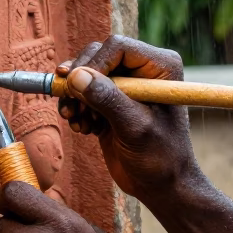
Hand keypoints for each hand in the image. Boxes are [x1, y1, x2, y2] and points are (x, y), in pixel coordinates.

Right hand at [57, 36, 196, 205]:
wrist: (161, 185)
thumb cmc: (160, 157)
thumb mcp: (135, 128)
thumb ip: (108, 100)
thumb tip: (76, 76)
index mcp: (160, 66)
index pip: (117, 46)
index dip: (94, 64)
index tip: (78, 89)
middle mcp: (143, 69)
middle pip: (96, 55)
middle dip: (79, 81)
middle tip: (71, 107)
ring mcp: (125, 84)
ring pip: (84, 72)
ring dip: (74, 97)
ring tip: (77, 121)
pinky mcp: (110, 101)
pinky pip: (82, 92)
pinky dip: (76, 108)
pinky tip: (83, 128)